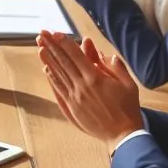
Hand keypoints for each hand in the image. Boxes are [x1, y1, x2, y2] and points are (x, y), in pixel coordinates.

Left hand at [36, 32, 142, 150]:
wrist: (122, 135)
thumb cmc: (127, 109)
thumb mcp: (128, 83)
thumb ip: (115, 66)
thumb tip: (104, 54)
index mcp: (95, 78)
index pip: (76, 56)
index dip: (64, 43)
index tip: (56, 33)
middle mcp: (81, 87)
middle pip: (63, 62)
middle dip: (51, 46)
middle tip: (42, 34)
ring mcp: (74, 98)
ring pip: (57, 75)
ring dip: (48, 60)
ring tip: (39, 47)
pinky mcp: (71, 108)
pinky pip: (58, 90)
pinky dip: (52, 79)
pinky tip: (46, 70)